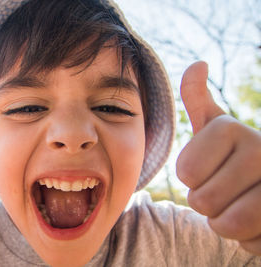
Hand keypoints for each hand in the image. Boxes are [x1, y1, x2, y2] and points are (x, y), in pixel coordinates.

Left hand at [176, 61, 260, 255]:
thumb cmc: (230, 157)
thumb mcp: (213, 128)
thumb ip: (197, 100)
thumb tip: (197, 65)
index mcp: (233, 129)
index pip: (185, 171)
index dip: (191, 177)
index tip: (208, 167)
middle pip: (202, 200)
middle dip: (207, 201)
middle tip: (225, 189)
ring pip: (227, 224)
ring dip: (224, 221)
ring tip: (238, 203)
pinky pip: (250, 242)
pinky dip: (246, 238)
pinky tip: (257, 220)